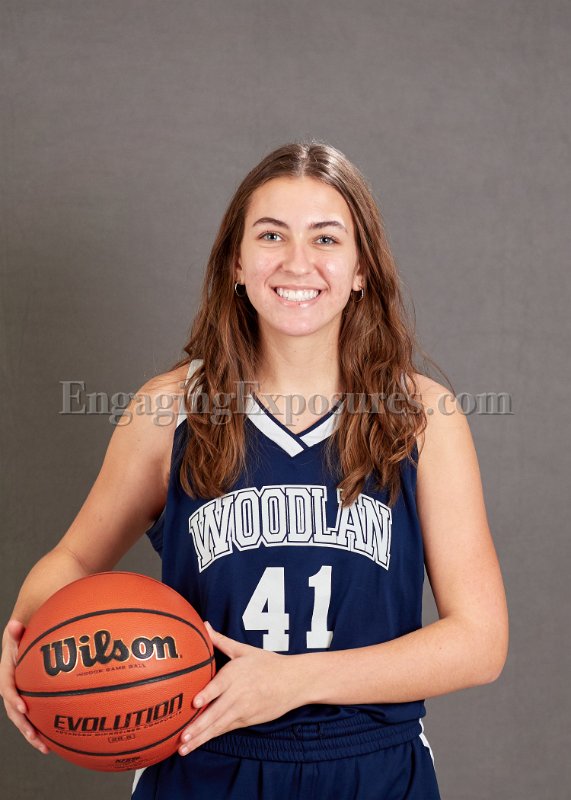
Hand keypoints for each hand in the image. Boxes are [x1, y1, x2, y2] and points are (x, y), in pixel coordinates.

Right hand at [0, 620, 48, 754]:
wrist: (26, 636)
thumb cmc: (26, 633)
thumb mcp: (21, 630)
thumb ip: (17, 631)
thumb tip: (14, 624)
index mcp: (7, 671)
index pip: (6, 686)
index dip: (13, 698)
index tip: (23, 707)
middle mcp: (12, 686)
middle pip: (14, 710)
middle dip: (23, 724)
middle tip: (34, 734)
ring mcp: (21, 694)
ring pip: (25, 718)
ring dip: (33, 733)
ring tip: (46, 748)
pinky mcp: (32, 698)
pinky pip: (38, 714)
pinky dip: (45, 727)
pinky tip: (58, 740)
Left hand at [179, 621, 297, 754]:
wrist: (293, 681)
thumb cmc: (267, 663)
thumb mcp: (244, 650)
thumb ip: (221, 640)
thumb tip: (204, 625)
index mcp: (236, 675)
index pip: (219, 686)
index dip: (207, 695)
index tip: (195, 703)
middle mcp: (238, 694)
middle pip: (216, 712)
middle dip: (198, 726)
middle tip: (182, 737)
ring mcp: (243, 710)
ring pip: (219, 726)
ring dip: (201, 737)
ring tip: (184, 748)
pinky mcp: (247, 720)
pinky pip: (227, 729)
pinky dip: (212, 736)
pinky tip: (199, 743)